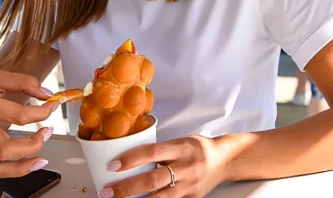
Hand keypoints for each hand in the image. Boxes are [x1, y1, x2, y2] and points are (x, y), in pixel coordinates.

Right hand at [0, 63, 58, 178]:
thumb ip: (25, 83)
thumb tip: (47, 94)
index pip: (19, 116)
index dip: (42, 112)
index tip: (52, 106)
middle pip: (5, 149)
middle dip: (33, 145)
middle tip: (48, 132)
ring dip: (20, 168)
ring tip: (39, 160)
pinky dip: (8, 170)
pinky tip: (23, 163)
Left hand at [101, 135, 228, 197]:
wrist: (225, 160)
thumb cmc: (198, 148)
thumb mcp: (180, 142)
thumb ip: (160, 150)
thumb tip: (130, 157)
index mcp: (181, 148)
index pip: (151, 153)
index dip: (130, 159)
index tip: (111, 166)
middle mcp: (186, 168)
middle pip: (152, 180)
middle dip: (126, 188)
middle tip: (106, 191)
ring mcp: (189, 186)